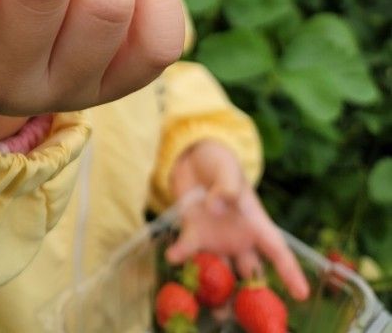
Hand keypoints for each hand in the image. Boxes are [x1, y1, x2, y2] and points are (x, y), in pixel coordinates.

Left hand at [166, 140, 309, 299]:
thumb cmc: (219, 163)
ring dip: (218, 292)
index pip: (278, 251)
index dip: (290, 272)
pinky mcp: (192, 233)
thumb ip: (226, 187)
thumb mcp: (227, 169)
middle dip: (251, 298)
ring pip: (221, 274)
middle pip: (250, 274)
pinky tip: (173, 256)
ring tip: (215, 312)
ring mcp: (215, 239)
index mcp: (255, 224)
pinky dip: (181, 255)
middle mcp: (238, 238)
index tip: (302, 294)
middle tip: (250, 319)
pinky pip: (188, 250)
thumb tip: (217, 206)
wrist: (193, 157)